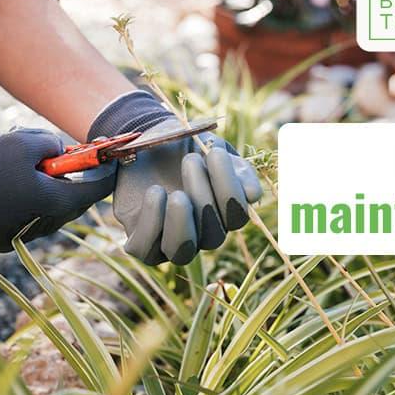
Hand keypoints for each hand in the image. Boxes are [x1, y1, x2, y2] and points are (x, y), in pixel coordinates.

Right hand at [0, 129, 115, 252]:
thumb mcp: (20, 142)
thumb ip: (48, 142)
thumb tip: (57, 149)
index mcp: (56, 204)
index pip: (96, 191)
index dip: (107, 173)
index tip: (113, 160)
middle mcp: (45, 225)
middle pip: (70, 199)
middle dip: (69, 176)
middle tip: (61, 156)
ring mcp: (23, 235)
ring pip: (46, 206)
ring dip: (43, 184)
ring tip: (19, 161)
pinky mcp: (2, 239)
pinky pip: (25, 214)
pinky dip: (24, 196)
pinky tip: (0, 179)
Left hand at [87, 91, 261, 264]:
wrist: (143, 142)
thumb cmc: (183, 146)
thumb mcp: (213, 148)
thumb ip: (237, 168)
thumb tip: (252, 195)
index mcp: (222, 213)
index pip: (237, 217)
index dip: (231, 190)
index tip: (216, 153)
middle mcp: (200, 233)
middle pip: (213, 236)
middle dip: (204, 198)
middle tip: (190, 160)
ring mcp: (170, 241)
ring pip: (182, 253)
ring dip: (181, 223)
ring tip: (176, 194)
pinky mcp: (142, 242)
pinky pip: (147, 250)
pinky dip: (152, 223)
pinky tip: (155, 192)